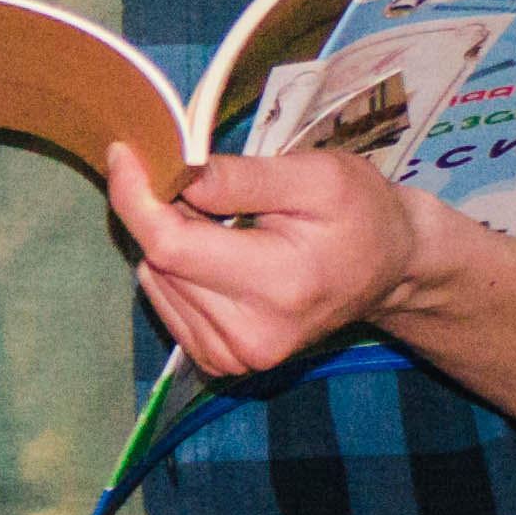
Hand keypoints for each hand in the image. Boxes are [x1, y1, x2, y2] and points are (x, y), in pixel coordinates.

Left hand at [108, 143, 432, 380]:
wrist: (390, 270)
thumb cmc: (360, 214)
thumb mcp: (317, 176)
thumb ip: (242, 177)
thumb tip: (174, 173)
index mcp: (278, 287)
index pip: (170, 245)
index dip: (136, 196)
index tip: (124, 153)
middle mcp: (250, 336)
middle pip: (160, 260)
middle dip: (163, 213)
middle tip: (205, 188)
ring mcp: (234, 356)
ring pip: (156, 279)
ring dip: (171, 241)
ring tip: (226, 226)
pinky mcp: (221, 361)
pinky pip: (166, 300)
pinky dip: (178, 269)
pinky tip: (220, 257)